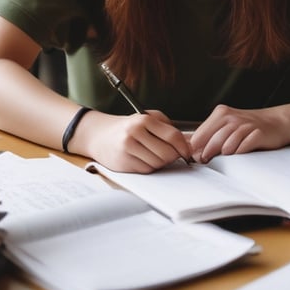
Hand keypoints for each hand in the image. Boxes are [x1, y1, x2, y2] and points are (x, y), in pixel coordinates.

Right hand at [79, 109, 193, 172]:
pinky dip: (150, 167)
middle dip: (173, 156)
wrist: (99, 135)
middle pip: (167, 153)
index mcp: (144, 120)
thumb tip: (190, 143)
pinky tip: (144, 159)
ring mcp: (128, 148)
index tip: (187, 152)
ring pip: (158, 163)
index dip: (184, 147)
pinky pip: (147, 170)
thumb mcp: (148, 119)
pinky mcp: (123, 163)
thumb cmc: (128, 127)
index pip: (173, 136)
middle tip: (171, 154)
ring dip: (161, 162)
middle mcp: (134, 133)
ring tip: (154, 154)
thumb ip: (168, 128)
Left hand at [189, 105, 288, 162]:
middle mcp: (232, 118)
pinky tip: (239, 153)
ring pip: (228, 144)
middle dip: (207, 154)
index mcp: (221, 113)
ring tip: (224, 157)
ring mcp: (246, 125)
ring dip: (224, 154)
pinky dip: (240, 152)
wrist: (276, 122)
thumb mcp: (227, 125)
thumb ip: (209, 134)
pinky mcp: (258, 134)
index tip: (195, 158)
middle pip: (213, 140)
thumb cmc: (247, 126)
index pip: (201, 134)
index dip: (196, 148)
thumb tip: (189, 148)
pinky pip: (244, 146)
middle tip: (206, 162)